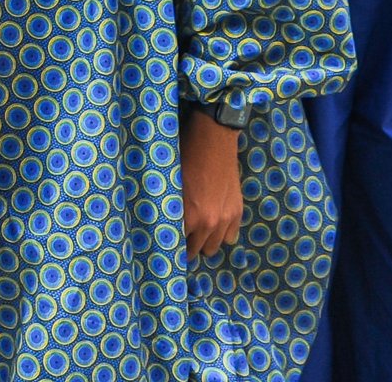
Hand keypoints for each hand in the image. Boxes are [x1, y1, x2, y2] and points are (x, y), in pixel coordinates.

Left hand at [178, 110, 243, 258]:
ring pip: (213, 247)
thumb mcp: (167, 184)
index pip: (175, 247)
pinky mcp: (237, 212)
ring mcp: (225, 218)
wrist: (212, 140)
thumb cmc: (184, 157)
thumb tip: (154, 225)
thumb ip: (165, 209)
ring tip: (196, 230)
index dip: (169, 246)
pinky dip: (221, 233)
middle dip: (186, 245)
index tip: (165, 245)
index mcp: (187, 216)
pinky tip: (212, 224)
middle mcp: (207, 222)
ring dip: (204, 241)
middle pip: (195, 251)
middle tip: (180, 235)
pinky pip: (230, 237)